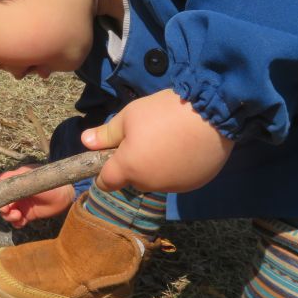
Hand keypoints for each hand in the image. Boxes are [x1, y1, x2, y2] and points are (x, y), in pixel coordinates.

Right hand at [0, 165, 74, 227]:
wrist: (65, 196)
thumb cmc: (50, 183)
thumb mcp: (32, 179)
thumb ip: (17, 181)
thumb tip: (1, 184)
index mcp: (16, 180)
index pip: (0, 186)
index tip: (1, 202)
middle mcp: (16, 192)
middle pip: (1, 201)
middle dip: (3, 208)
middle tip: (9, 211)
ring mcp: (21, 203)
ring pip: (7, 213)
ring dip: (9, 217)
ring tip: (18, 216)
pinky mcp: (27, 214)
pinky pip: (16, 221)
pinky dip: (17, 223)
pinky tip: (22, 222)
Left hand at [81, 89, 234, 192]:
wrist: (212, 111)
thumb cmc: (165, 111)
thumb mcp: (130, 116)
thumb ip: (106, 134)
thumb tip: (85, 142)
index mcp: (129, 168)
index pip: (106, 182)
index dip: (105, 169)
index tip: (113, 153)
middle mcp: (150, 184)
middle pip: (134, 180)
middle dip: (135, 164)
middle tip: (147, 136)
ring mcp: (175, 186)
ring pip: (157, 180)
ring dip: (157, 166)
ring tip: (170, 138)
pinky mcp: (196, 183)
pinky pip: (179, 178)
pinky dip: (178, 167)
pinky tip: (186, 146)